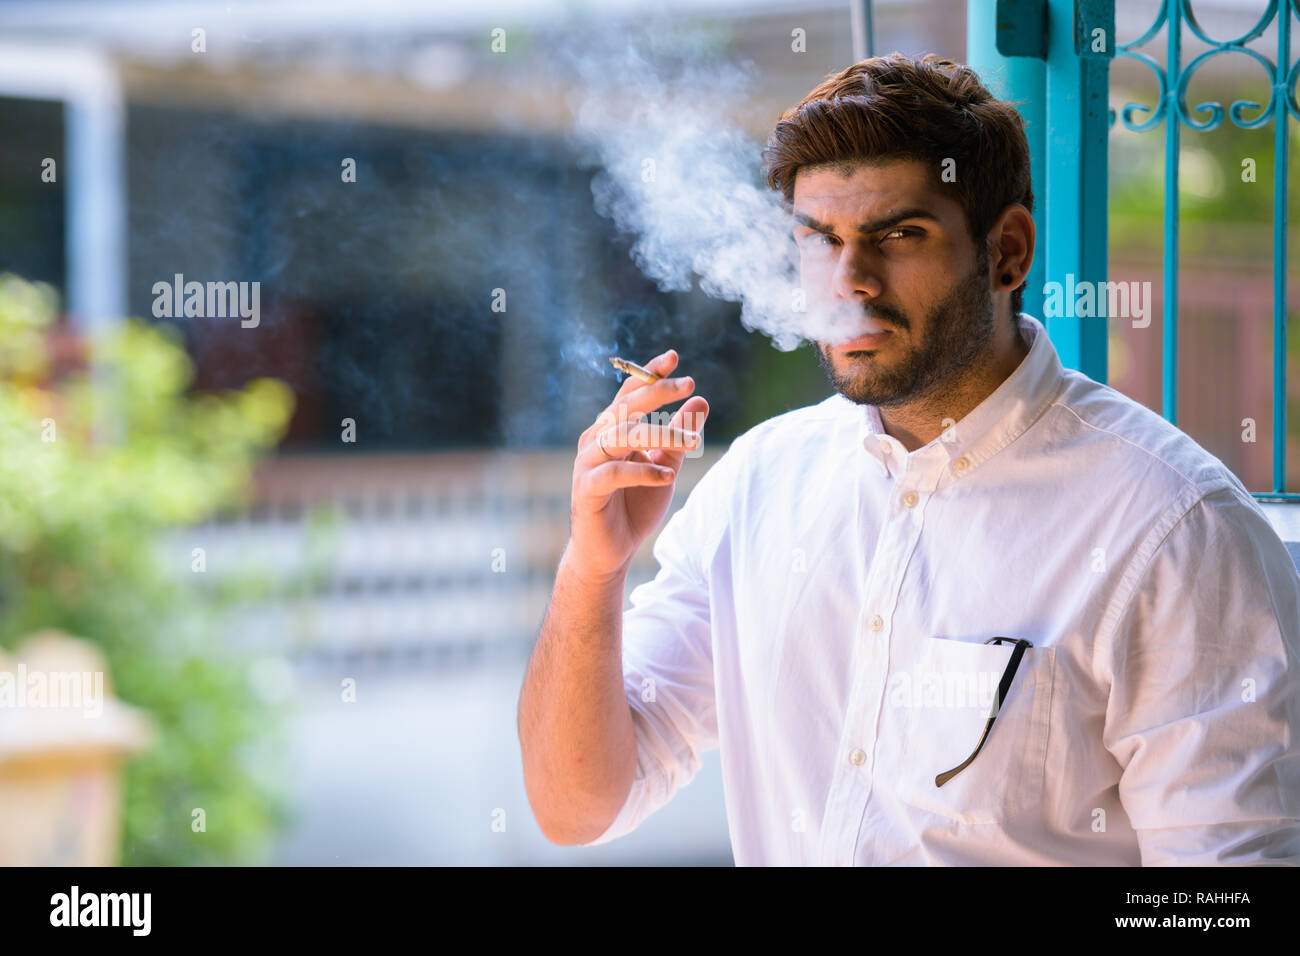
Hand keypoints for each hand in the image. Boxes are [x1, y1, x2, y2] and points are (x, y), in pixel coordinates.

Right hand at [567, 349, 708, 583]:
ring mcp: (588, 464)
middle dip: (657, 392)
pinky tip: (667, 477)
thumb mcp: (665, 466)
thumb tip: (700, 401)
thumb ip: (679, 436)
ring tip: (692, 443)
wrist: (609, 551)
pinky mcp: (586, 489)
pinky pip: (614, 473)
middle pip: (625, 406)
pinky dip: (643, 472)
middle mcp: (596, 440)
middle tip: (689, 385)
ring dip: (660, 436)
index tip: (672, 357)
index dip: (648, 374)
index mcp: (612, 430)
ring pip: (622, 436)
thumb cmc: (634, 506)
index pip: (629, 394)